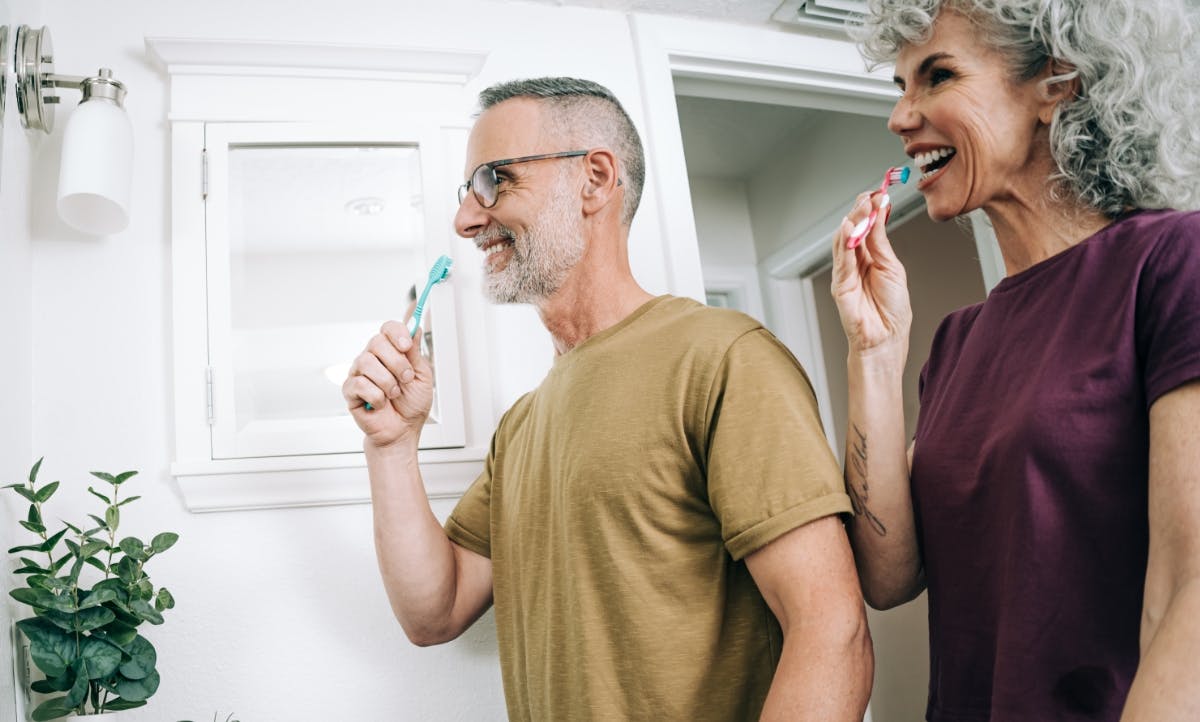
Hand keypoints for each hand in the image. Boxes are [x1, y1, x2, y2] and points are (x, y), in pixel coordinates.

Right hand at [343, 321, 433, 448]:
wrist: (403, 430)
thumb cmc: (412, 404)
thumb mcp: (422, 376)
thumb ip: (416, 352)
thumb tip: (414, 328)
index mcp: (391, 352)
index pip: (388, 328)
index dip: (397, 333)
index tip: (407, 346)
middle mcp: (373, 358)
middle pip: (376, 342)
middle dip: (396, 362)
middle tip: (406, 378)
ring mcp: (359, 373)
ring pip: (367, 362)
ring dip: (387, 382)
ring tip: (394, 394)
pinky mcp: (350, 390)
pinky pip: (360, 383)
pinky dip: (377, 396)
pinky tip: (381, 403)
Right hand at [831, 192, 912, 355]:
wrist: (886, 340)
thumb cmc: (891, 310)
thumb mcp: (892, 267)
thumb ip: (880, 241)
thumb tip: (880, 212)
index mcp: (870, 257)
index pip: (867, 227)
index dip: (871, 209)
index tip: (879, 192)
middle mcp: (855, 262)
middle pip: (853, 230)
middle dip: (861, 210)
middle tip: (870, 195)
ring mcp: (845, 273)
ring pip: (844, 241)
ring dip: (853, 221)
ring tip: (862, 205)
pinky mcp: (839, 286)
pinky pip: (840, 260)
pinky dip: (843, 242)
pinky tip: (848, 228)